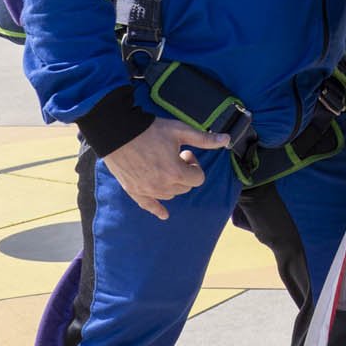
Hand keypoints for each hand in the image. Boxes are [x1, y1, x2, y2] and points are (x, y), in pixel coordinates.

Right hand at [101, 119, 229, 220]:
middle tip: (174, 157)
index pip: (198, 179)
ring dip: (172, 184)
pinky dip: (157, 209)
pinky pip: (149, 205)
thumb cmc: (151, 130)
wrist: (118, 132)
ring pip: (170, 195)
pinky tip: (164, 215)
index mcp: (175, 173)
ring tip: (163, 166)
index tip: (185, 153)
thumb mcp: (181, 131)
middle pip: (185, 187)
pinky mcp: (134, 191)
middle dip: (185, 173)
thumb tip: (227, 139)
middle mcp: (162, 186)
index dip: (195, 165)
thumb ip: (204, 139)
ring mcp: (147, 190)